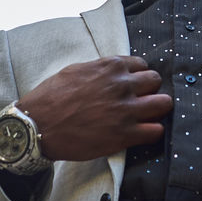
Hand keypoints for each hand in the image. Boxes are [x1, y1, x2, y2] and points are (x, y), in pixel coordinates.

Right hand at [16, 56, 172, 161]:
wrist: (38, 126)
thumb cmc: (52, 97)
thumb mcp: (76, 70)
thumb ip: (100, 69)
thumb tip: (112, 70)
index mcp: (112, 66)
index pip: (142, 65)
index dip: (138, 77)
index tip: (133, 86)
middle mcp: (123, 85)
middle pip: (156, 81)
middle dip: (150, 90)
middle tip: (140, 100)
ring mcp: (126, 110)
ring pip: (163, 104)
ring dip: (157, 109)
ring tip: (147, 116)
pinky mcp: (124, 135)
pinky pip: (156, 131)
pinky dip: (153, 132)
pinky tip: (142, 133)